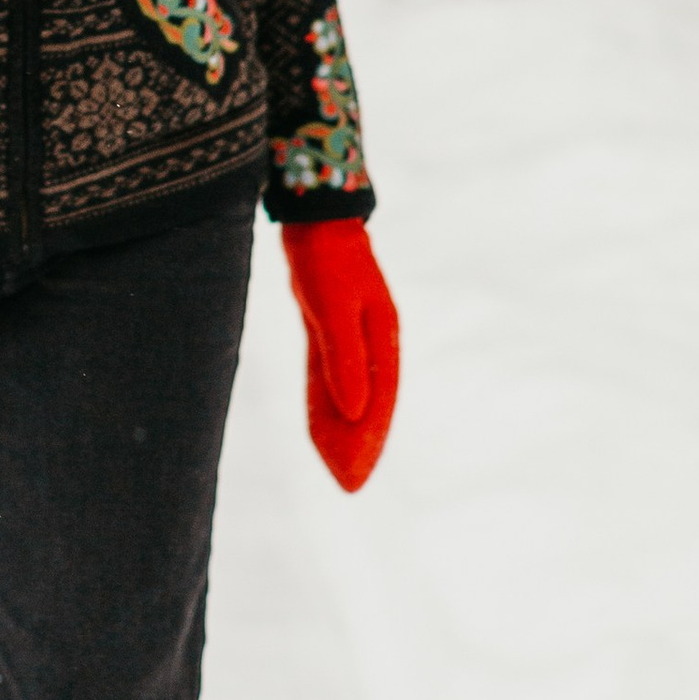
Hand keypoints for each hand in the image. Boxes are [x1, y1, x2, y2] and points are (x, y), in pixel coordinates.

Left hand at [282, 218, 399, 491]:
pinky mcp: (330, 327)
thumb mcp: (335, 309)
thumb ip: (344, 359)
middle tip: (349, 484)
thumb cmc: (327, 258)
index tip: (356, 475)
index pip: (379, 401)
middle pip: (369, 402)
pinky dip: (327, 402)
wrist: (315, 215)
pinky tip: (322, 425)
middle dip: (359, 443)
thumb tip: (355, 411)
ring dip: (344, 428)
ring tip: (337, 465)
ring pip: (350, 392)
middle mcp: (373, 341)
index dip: (369, 440)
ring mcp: (352, 335)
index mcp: (383, 337)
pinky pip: (330, 375)